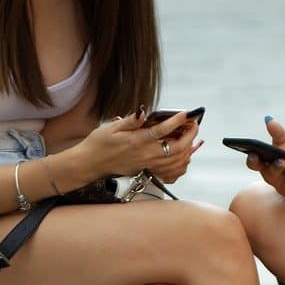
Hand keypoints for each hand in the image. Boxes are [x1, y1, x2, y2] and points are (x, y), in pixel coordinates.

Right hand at [74, 109, 201, 183]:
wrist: (90, 164)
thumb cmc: (98, 144)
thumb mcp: (111, 127)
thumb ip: (131, 121)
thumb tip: (143, 113)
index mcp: (136, 142)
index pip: (161, 131)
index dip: (175, 121)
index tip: (185, 113)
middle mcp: (144, 155)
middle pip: (175, 148)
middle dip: (189, 136)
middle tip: (194, 125)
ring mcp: (147, 165)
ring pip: (175, 161)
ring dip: (188, 149)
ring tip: (193, 137)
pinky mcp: (146, 170)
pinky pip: (170, 171)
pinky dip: (181, 164)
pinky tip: (185, 155)